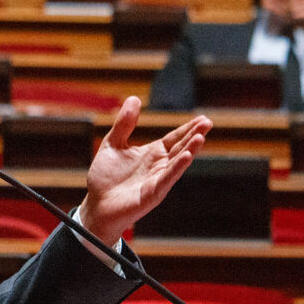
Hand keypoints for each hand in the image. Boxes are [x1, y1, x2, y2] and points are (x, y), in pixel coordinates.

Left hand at [79, 100, 210, 244]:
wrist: (96, 204)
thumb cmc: (105, 177)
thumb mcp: (113, 144)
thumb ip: (124, 123)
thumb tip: (134, 98)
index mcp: (152, 153)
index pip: (174, 138)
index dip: (188, 129)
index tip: (203, 119)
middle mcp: (158, 166)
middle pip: (180, 147)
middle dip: (194, 135)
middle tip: (208, 123)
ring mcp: (157, 180)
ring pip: (177, 163)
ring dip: (189, 151)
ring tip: (200, 138)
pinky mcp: (152, 193)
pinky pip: (166, 179)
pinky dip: (176, 168)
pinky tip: (186, 157)